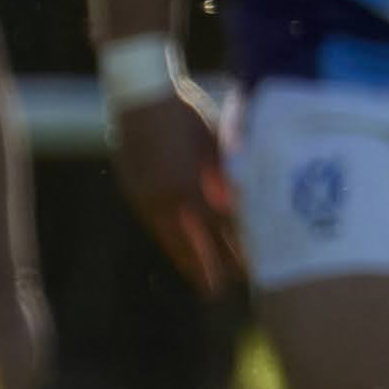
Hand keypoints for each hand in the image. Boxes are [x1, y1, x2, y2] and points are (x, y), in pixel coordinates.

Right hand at [110, 88, 242, 293]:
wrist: (142, 96)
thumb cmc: (189, 112)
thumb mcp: (216, 141)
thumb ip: (228, 173)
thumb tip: (246, 203)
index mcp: (196, 181)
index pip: (223, 226)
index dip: (238, 248)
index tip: (253, 267)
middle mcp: (172, 195)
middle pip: (198, 241)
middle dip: (214, 266)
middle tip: (226, 292)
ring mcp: (149, 197)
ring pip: (173, 240)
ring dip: (191, 262)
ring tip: (205, 284)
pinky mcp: (135, 194)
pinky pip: (156, 228)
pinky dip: (171, 244)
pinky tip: (181, 256)